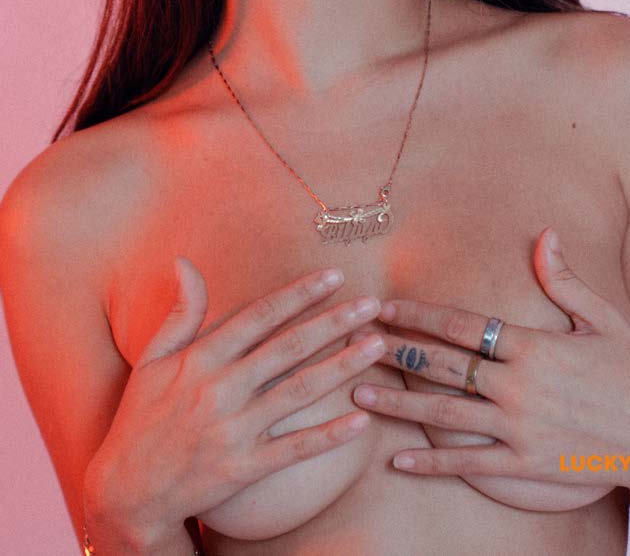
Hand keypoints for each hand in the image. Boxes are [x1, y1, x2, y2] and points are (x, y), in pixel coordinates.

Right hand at [84, 259, 384, 541]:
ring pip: (299, 392)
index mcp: (201, 359)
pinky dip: (329, 435)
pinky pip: (294, 449)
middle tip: (373, 304)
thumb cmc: (142, 418)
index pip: (259, 316)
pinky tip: (363, 419)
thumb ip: (181, 312)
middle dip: (333, 322)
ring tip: (377, 346)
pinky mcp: (243, 467)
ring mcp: (233, 430)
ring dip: (342, 367)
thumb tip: (184, 261)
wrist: (128, 492)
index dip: (299, 294)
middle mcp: (219, 390)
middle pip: (288, 348)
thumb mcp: (153, 359)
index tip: (334, 276)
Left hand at [349, 228, 629, 512]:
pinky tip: (398, 459)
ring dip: (398, 402)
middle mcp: (518, 386)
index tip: (385, 306)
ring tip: (359, 391)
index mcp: (532, 345)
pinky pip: (469, 464)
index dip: (417, 315)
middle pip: (443, 366)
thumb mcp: (602, 319)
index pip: (460, 325)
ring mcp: (519, 428)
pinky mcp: (525, 465)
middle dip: (396, 351)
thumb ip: (564, 279)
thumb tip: (544, 235)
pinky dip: (431, 462)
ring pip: (445, 413)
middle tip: (356, 342)